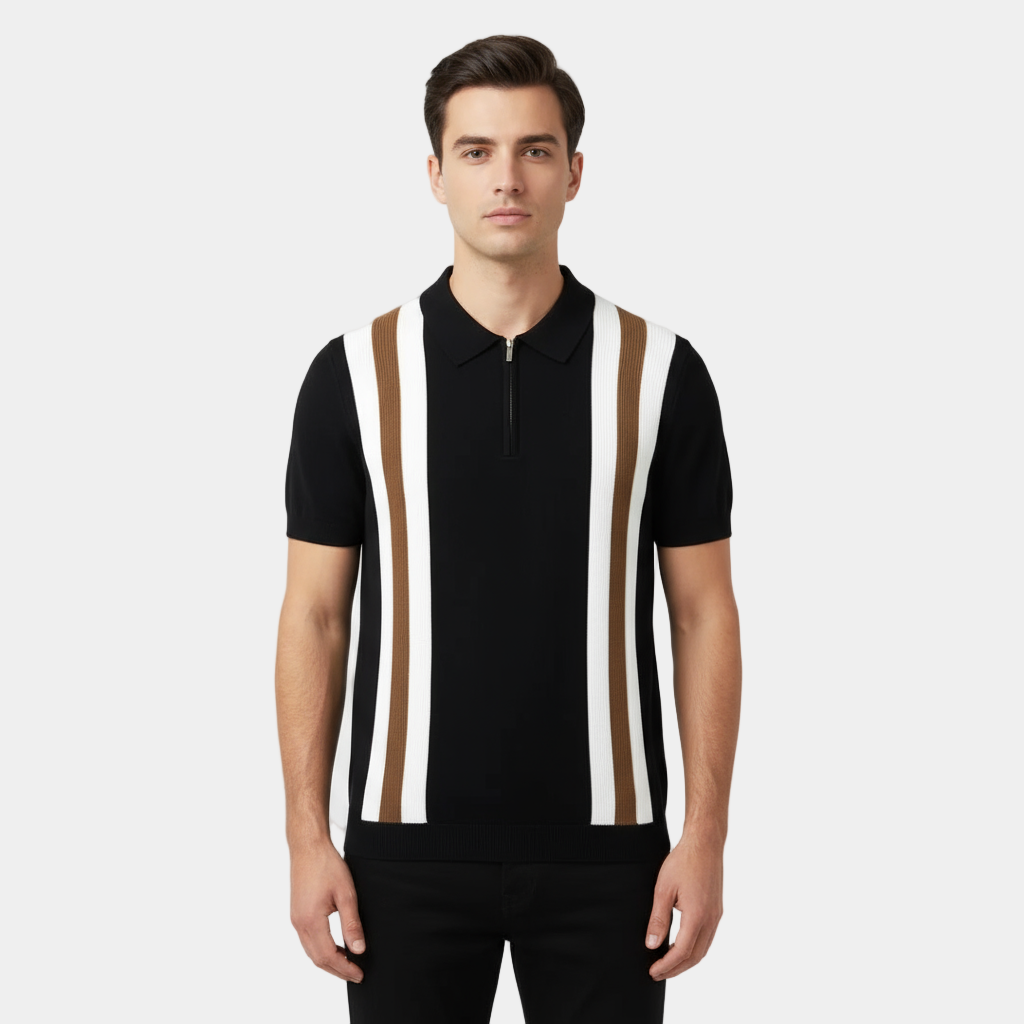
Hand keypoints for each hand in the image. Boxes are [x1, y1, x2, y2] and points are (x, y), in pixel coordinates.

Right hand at [290, 840, 365, 982]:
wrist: (308, 847)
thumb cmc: (326, 865)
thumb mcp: (346, 894)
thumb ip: (352, 924)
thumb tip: (359, 949)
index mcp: (310, 921)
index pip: (328, 956)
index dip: (345, 968)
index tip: (360, 974)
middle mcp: (299, 924)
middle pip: (317, 959)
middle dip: (337, 970)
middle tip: (356, 974)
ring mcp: (296, 919)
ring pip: (311, 951)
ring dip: (329, 961)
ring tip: (348, 963)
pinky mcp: (297, 913)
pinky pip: (308, 940)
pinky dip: (322, 949)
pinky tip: (335, 947)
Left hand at [645, 833, 723, 981]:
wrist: (705, 844)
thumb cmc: (683, 862)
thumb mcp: (664, 889)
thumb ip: (658, 919)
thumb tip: (652, 945)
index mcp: (697, 916)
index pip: (682, 952)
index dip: (667, 965)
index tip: (653, 971)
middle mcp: (711, 919)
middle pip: (695, 956)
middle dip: (676, 969)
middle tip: (658, 974)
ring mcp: (716, 915)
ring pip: (703, 949)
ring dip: (686, 961)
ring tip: (668, 965)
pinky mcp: (717, 910)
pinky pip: (707, 938)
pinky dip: (694, 949)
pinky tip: (682, 947)